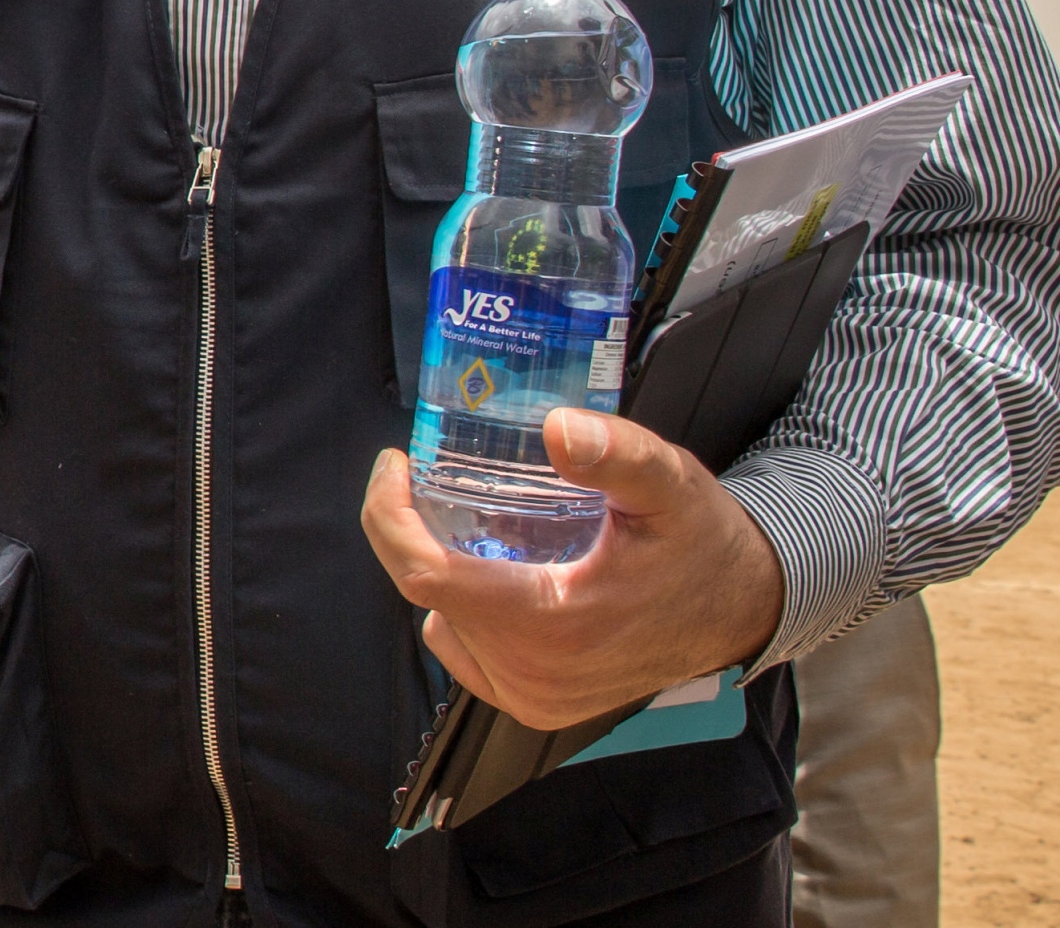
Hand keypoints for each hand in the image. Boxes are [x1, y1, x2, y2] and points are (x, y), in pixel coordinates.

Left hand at [362, 409, 785, 730]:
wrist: (745, 608)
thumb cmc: (703, 542)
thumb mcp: (668, 485)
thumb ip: (617, 453)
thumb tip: (559, 429)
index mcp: (552, 626)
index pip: (425, 575)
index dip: (389, 514)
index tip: (396, 462)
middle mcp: (534, 675)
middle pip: (425, 592)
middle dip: (409, 527)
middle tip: (421, 474)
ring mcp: (534, 697)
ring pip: (442, 620)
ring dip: (439, 564)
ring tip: (462, 514)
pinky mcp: (538, 704)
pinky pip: (465, 649)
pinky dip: (462, 604)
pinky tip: (487, 564)